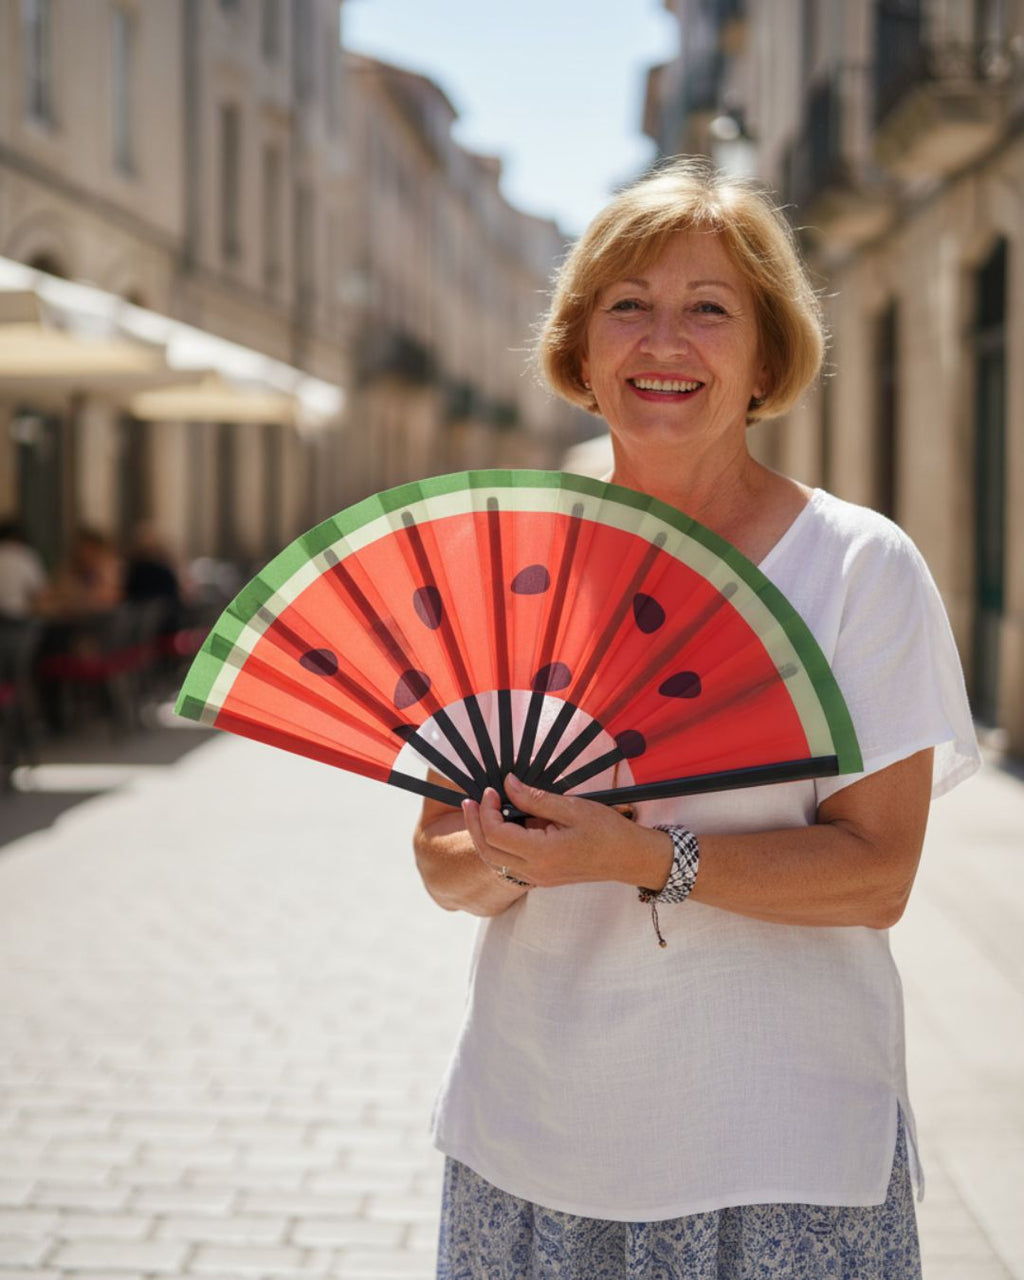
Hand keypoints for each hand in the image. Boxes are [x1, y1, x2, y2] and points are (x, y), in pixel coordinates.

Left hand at [461, 774, 672, 890]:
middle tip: (470, 802)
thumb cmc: (607, 831)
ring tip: (479, 812)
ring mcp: (538, 879)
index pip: (496, 835)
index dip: (486, 810)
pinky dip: (498, 846)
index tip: (491, 790)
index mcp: (542, 854)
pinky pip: (509, 865)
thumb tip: (508, 784)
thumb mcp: (572, 807)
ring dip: (483, 837)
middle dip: (474, 825)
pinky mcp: (542, 878)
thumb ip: (536, 798)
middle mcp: (536, 872)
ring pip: (495, 862)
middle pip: (488, 853)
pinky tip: (503, 826)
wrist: (630, 858)